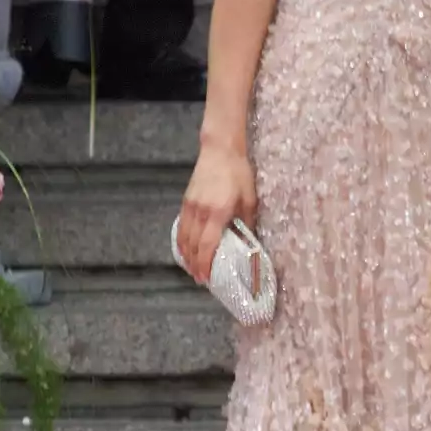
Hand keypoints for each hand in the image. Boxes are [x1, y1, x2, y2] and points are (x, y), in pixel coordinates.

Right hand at [175, 143, 256, 283]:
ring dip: (187, 256)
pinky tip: (186, 249)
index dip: (206, 264)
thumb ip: (247, 222)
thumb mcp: (250, 198)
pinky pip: (181, 227)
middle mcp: (200, 212)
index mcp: (218, 212)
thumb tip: (249, 241)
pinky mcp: (186, 201)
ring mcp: (190, 206)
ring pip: (183, 238)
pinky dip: (182, 241)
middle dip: (195, 265)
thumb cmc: (239, 173)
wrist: (220, 150)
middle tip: (200, 279)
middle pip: (193, 246)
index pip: (208, 245)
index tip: (206, 278)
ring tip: (192, 269)